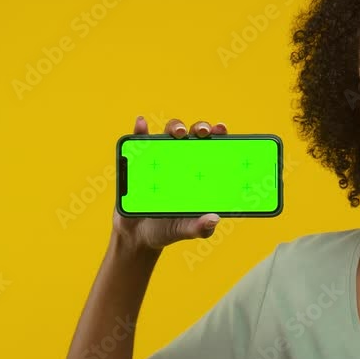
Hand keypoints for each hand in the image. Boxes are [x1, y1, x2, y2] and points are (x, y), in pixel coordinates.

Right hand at [111, 116, 227, 253]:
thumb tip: (214, 220)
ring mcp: (161, 159)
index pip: (212, 148)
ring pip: (169, 134)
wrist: (138, 235)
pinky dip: (140, 130)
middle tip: (203, 133)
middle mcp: (182, 161)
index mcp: (198, 173)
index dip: (218, 135)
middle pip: (193, 136)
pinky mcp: (139, 162)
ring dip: (175, 127)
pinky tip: (142, 123)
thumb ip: (200, 228)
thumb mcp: (186, 229)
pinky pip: (139, 142)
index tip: (222, 129)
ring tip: (178, 133)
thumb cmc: (168, 228)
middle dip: (200, 128)